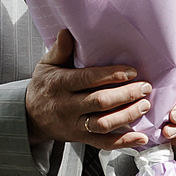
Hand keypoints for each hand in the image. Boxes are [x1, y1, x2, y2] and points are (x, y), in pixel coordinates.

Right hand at [26, 30, 151, 150]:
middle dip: (126, 95)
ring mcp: (75, 124)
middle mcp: (67, 106)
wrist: (30, 117)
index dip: (111, 75)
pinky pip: (103, 143)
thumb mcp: (46, 65)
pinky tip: (140, 138)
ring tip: (144, 106)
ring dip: (127, 115)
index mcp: (60, 84)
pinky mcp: (81, 138)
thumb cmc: (43, 87)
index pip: (87, 79)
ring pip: (103, 123)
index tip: (132, 71)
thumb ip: (59, 50)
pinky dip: (123, 142)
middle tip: (145, 87)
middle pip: (99, 102)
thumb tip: (67, 32)